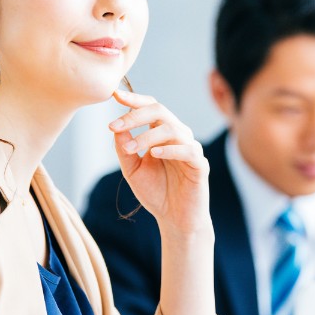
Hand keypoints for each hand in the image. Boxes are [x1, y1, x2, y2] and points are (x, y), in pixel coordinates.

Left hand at [109, 89, 209, 240]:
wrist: (174, 219)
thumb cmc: (156, 192)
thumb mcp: (132, 170)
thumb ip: (124, 149)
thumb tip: (116, 128)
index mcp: (161, 133)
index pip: (150, 107)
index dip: (134, 99)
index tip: (114, 95)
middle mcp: (177, 135)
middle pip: (160, 111)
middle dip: (136, 115)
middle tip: (115, 125)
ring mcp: (190, 148)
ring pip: (172, 129)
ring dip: (147, 136)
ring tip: (130, 149)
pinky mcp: (200, 164)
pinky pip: (188, 150)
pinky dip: (170, 149)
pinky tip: (154, 154)